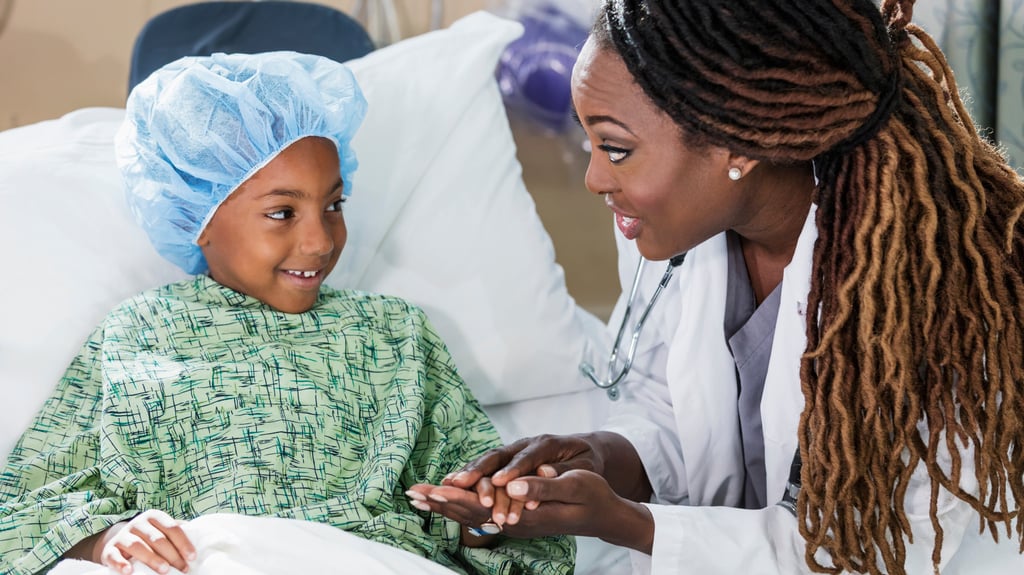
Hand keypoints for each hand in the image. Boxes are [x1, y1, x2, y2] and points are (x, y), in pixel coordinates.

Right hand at [96, 510, 195, 573]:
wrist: (119, 541)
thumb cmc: (149, 537)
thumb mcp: (162, 530)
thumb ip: (177, 532)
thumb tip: (199, 537)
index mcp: (154, 517)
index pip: (172, 528)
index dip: (184, 543)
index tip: (192, 558)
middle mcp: (138, 523)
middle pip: (157, 538)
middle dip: (172, 554)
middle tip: (182, 568)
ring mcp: (123, 536)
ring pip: (138, 545)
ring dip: (152, 558)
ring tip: (164, 570)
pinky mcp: (109, 549)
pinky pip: (114, 555)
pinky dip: (120, 563)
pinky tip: (128, 571)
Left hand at [411, 469, 653, 550]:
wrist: (602, 515)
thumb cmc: (591, 496)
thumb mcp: (571, 487)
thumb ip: (540, 488)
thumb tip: (511, 486)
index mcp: (523, 513)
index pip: (482, 505)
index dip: (457, 496)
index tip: (434, 488)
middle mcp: (513, 522)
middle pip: (469, 512)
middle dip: (440, 502)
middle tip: (412, 493)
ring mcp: (512, 523)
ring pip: (471, 515)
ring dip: (444, 506)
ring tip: (418, 498)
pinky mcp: (513, 518)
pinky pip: (479, 515)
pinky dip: (458, 507)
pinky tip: (445, 502)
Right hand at [444, 434, 605, 491]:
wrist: (584, 451)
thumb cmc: (586, 462)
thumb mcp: (584, 468)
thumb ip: (565, 471)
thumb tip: (546, 474)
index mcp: (547, 444)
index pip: (527, 458)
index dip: (512, 470)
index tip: (499, 482)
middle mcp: (526, 443)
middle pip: (499, 455)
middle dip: (480, 469)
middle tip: (461, 484)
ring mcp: (515, 449)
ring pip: (489, 458)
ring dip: (470, 472)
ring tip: (450, 484)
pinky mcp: (508, 458)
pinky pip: (487, 465)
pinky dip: (470, 473)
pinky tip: (452, 482)